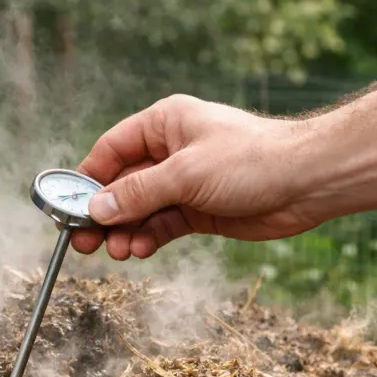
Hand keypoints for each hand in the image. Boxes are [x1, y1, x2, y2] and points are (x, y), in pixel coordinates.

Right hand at [73, 94, 320, 259]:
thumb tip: (97, 209)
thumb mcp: (185, 174)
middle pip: (122, 185)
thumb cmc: (251, 160)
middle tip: (84, 242)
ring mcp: (184, 183)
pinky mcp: (198, 211)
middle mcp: (170, 152)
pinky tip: (139, 251)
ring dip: (125, 231)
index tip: (69, 208)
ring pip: (140, 210)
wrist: (307, 182)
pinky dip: (148, 238)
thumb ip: (138, 194)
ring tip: (118, 252)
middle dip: (104, 214)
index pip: (111, 151)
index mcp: (163, 125)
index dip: (87, 180)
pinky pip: (161, 226)